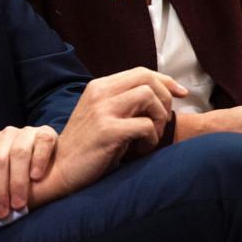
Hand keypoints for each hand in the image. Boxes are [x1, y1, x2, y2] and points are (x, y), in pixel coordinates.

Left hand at [0, 125, 56, 218]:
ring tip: (18, 204)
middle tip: (1, 212)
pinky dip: (38, 160)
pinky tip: (36, 177)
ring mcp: (27, 132)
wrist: (50, 168)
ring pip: (19, 153)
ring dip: (18, 182)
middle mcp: (6, 133)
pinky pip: (43, 142)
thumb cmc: (12, 176)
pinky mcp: (47, 133)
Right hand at [30, 68, 185, 205]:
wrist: (59, 170)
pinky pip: (146, 125)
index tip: (181, 94)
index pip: (141, 72)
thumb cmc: (87, 147)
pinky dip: (152, 138)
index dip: (166, 81)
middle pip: (147, 78)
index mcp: (98, 87)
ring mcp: (102, 110)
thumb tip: (158, 96)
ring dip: (160, 117)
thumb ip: (122, 102)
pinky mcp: (107, 130)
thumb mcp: (101, 115)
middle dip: (166, 98)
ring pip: (149, 96)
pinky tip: (142, 150)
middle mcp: (99, 92)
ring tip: (152, 136)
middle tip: (164, 121)